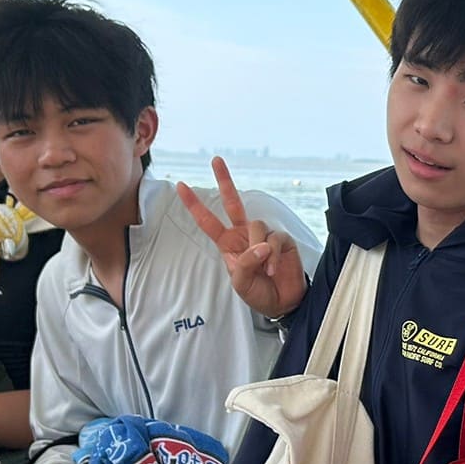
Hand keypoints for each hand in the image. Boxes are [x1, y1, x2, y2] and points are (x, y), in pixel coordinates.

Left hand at [176, 158, 307, 319]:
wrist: (282, 302)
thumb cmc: (258, 292)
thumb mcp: (240, 282)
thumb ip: (245, 262)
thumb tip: (261, 245)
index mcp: (228, 243)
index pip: (208, 221)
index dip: (195, 204)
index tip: (181, 186)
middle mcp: (244, 234)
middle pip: (232, 202)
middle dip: (224, 180)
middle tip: (215, 160)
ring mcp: (263, 235)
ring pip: (257, 226)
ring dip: (259, 249)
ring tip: (264, 269)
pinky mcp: (281, 240)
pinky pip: (274, 239)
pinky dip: (272, 256)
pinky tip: (273, 269)